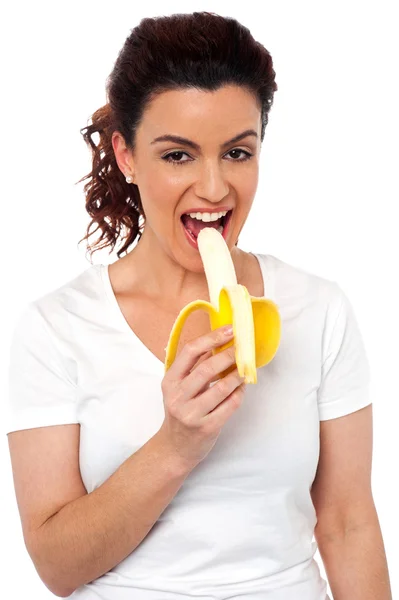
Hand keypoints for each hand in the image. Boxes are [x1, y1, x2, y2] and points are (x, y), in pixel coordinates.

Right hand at [158, 325, 245, 469]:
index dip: (211, 338)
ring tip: (245, 368)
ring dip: (237, 375)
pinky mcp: (207, 427)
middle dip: (228, 356)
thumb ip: (194, 368)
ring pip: (221, 388)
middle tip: (242, 349)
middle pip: (206, 369)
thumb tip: (219, 343)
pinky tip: (242, 387)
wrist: (174, 448)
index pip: (190, 352)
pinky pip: (229, 405)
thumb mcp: (178, 388)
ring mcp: (192, 413)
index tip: (229, 330)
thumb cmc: (180, 412)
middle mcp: (178, 396)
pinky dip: (239, 393)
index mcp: (170, 381)